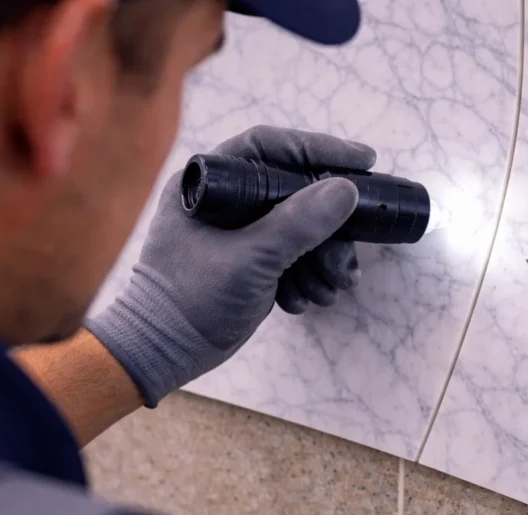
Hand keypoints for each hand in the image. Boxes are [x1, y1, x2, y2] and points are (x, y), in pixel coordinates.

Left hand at [85, 125, 375, 406]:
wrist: (163, 354)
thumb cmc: (190, 301)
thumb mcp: (251, 260)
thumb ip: (298, 223)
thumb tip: (346, 190)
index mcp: (209, 182)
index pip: (271, 147)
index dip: (320, 149)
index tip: (364, 161)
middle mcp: (225, 199)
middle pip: (296, 192)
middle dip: (329, 229)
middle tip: (347, 258)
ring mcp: (239, 230)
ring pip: (301, 228)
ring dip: (323, 259)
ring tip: (330, 289)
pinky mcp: (251, 259)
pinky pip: (293, 255)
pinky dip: (306, 277)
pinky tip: (303, 300)